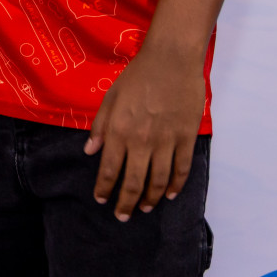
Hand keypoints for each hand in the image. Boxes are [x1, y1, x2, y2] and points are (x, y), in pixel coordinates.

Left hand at [84, 44, 206, 220]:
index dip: (105, 188)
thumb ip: (100, 126)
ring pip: (159, 181)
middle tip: (122, 216)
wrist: (171, 60)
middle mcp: (141, 141)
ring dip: (151, 198)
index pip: (109, 169)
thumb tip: (89, 151)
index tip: (102, 199)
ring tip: (144, 208)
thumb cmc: (137, 75)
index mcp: (119, 131)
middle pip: (133, 182)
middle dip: (126, 203)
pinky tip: (171, 194)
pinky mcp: (186, 138)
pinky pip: (182, 169)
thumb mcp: (110, 97)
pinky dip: (177, 185)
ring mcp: (166, 141)